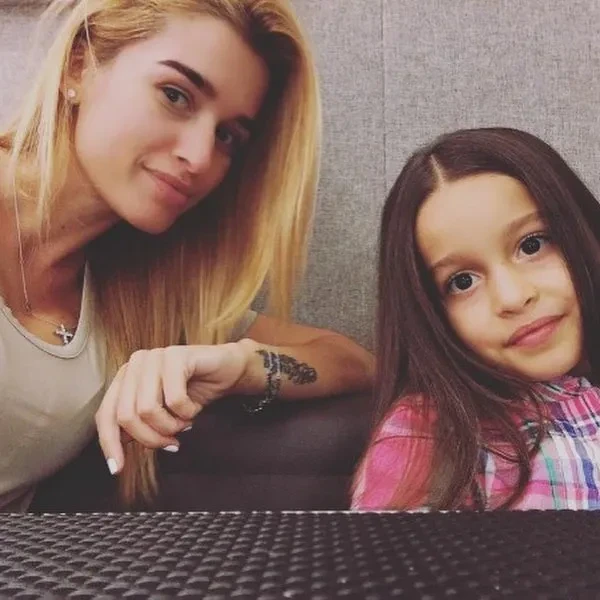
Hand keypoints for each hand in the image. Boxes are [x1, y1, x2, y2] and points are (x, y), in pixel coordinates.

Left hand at [96, 342, 249, 473]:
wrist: (230, 371)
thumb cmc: (195, 393)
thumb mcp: (161, 413)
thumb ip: (137, 425)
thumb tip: (115, 454)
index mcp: (127, 377)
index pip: (106, 414)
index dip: (109, 444)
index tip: (118, 469)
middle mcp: (136, 364)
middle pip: (126, 416)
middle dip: (151, 438)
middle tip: (172, 442)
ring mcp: (155, 357)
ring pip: (147, 409)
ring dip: (171, 425)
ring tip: (185, 421)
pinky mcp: (176, 355)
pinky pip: (174, 399)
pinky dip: (187, 411)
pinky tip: (195, 406)